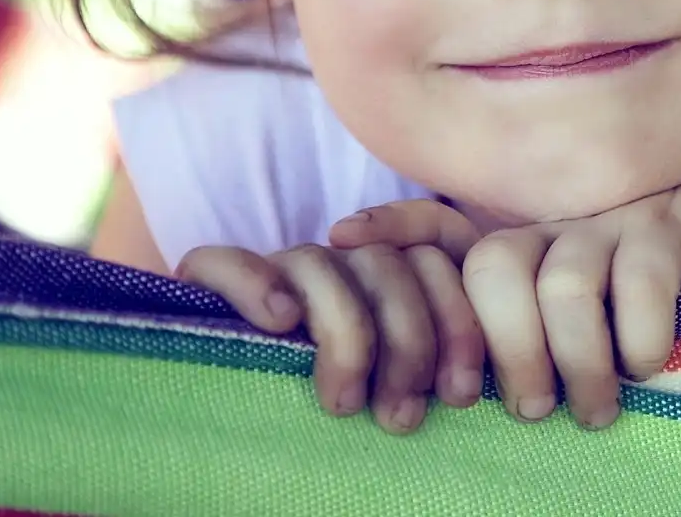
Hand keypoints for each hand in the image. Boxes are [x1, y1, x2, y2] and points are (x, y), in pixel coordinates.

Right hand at [173, 198, 482, 433]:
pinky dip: (255, 284)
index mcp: (392, 275)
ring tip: (343, 403)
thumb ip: (430, 365)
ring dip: (344, 335)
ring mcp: (279, 267)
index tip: (460, 393)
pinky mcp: (208, 280)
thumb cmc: (337, 409)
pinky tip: (279, 322)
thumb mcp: (393, 387)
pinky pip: (226, 260)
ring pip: (321, 264)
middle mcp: (338, 260)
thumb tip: (472, 391)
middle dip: (408, 343)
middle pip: (388, 266)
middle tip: (401, 416)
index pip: (437, 262)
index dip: (457, 324)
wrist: (226, 419)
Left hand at [441, 168, 680, 429]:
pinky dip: (639, 328)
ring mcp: (633, 219)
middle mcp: (580, 233)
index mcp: (551, 263)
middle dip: (502, 346)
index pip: (459, 257)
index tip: (396, 307)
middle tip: (538, 412)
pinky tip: (658, 361)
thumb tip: (503, 420)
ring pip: (558, 275)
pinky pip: (639, 265)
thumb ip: (570, 366)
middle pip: (490, 265)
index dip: (426, 279)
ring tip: (602, 409)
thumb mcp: (623, 357)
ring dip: (574, 356)